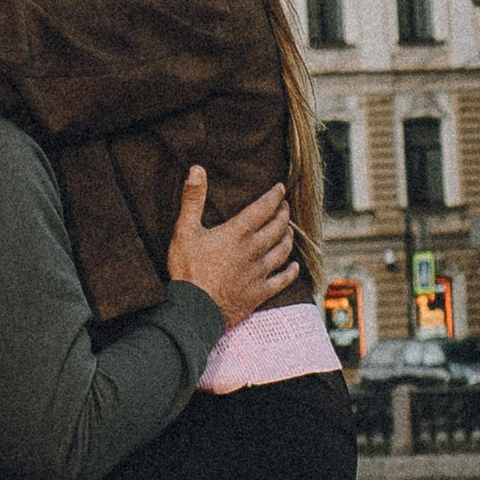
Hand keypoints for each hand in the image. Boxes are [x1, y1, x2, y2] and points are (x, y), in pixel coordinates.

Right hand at [168, 168, 298, 325]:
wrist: (194, 310)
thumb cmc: (187, 270)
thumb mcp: (184, 230)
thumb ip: (193, 199)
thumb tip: (197, 169)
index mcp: (237, 233)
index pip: (263, 208)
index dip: (274, 196)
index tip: (280, 188)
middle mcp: (254, 250)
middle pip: (277, 227)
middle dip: (283, 214)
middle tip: (285, 206)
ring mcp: (259, 272)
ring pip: (283, 250)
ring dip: (288, 237)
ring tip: (289, 230)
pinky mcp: (260, 293)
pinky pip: (282, 280)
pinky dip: (291, 271)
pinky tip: (294, 266)